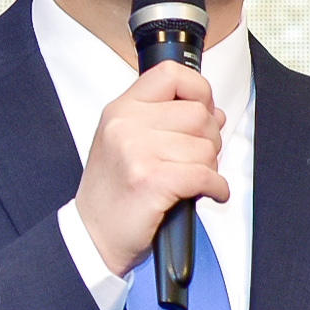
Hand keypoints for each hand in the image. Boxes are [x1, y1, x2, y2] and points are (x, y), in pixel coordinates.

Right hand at [76, 63, 229, 276]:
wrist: (93, 235)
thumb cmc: (112, 193)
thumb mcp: (127, 142)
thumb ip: (166, 120)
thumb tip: (213, 113)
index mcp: (120, 109)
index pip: (171, 75)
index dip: (198, 90)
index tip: (202, 109)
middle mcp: (125, 125)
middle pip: (198, 114)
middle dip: (208, 140)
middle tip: (194, 158)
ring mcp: (136, 151)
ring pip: (205, 147)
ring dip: (209, 168)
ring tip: (190, 180)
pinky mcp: (151, 180)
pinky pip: (205, 175)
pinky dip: (215, 188)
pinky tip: (206, 193)